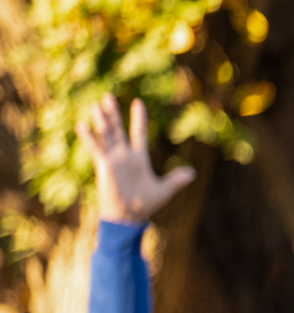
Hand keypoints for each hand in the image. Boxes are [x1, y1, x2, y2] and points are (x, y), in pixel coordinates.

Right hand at [81, 95, 194, 223]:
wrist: (129, 217)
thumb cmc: (145, 205)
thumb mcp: (164, 190)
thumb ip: (176, 180)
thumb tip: (191, 173)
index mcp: (139, 158)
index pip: (138, 133)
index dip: (138, 118)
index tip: (138, 102)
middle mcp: (124, 156)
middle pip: (118, 129)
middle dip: (113, 113)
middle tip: (107, 95)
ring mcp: (113, 160)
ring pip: (107, 135)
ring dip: (102, 120)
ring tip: (97, 104)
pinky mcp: (104, 166)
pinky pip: (96, 149)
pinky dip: (89, 137)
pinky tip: (82, 125)